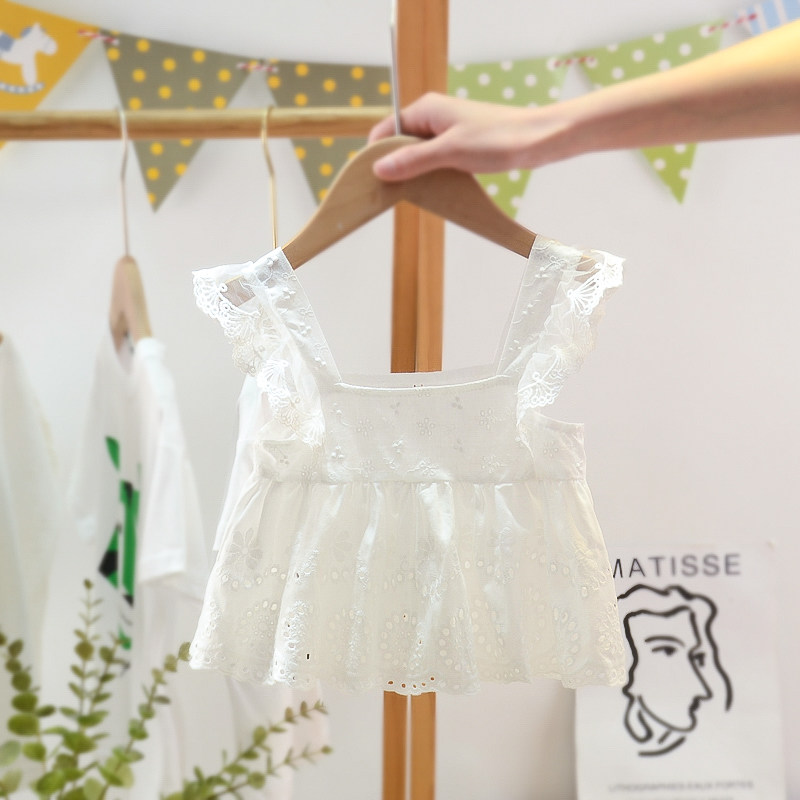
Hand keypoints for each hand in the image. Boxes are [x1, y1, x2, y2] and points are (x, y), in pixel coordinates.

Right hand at [368, 93, 565, 179]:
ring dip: (414, 173)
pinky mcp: (459, 144)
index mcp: (426, 109)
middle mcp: (433, 116)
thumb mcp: (450, 152)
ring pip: (417, 154)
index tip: (374, 181)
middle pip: (399, 143)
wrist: (537, 140)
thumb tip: (379, 169)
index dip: (376, 155)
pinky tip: (432, 189)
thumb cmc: (497, 139)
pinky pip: (434, 159)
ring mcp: (446, 130)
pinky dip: (430, 174)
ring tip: (411, 193)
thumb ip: (413, 160)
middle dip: (395, 166)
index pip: (385, 130)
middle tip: (393, 193)